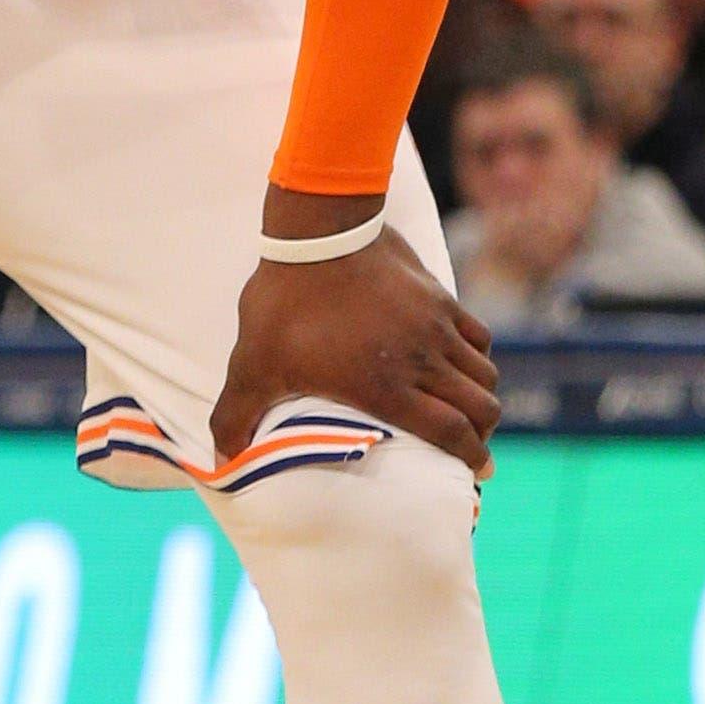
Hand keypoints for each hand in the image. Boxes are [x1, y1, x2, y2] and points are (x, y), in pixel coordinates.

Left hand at [211, 193, 500, 478]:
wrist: (318, 230)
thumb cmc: (286, 302)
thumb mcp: (254, 364)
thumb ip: (236, 416)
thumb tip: (220, 462)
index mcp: (386, 388)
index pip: (451, 434)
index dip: (470, 459)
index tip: (475, 473)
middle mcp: (423, 361)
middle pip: (481, 409)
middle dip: (481, 436)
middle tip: (470, 447)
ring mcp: (436, 327)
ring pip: (484, 373)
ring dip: (481, 397)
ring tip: (466, 409)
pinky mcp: (439, 297)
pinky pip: (478, 336)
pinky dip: (477, 357)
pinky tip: (461, 362)